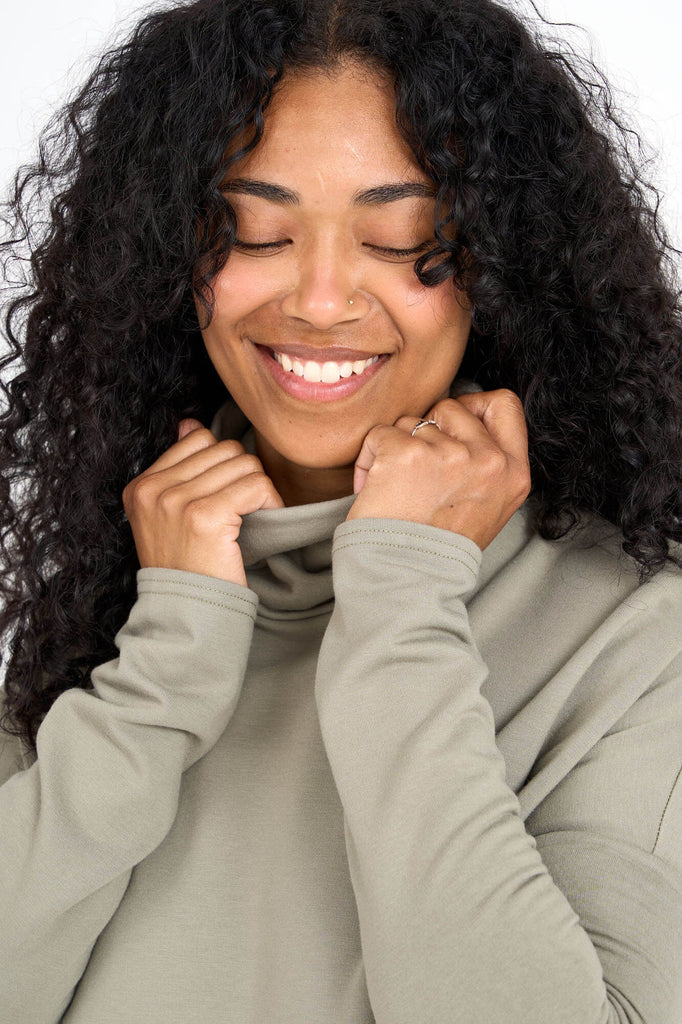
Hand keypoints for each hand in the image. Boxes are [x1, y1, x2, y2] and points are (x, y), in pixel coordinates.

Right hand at [122, 418, 284, 585]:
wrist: (186, 615)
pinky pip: (255, 486)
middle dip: (243, 476)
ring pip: (244, 464)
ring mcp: (175, 502)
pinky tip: (260, 524)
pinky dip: (269, 502)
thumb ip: (179, 471)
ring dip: (258, 490)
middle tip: (243, 510)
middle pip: (224, 449)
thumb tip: (189, 424)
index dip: (223, 465)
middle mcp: (152, 490)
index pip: (197, 439)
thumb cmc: (187, 569)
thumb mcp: (169, 518)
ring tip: (249, 518)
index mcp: (141, 487)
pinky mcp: (204, 516)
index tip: (225, 496)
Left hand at [347, 390, 530, 549]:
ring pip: (411, 421)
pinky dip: (370, 459)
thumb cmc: (437, 548)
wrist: (406, 580)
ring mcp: (450, 454)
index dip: (472, 405)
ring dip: (396, 449)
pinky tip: (376, 490)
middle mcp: (488, 460)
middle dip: (426, 431)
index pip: (504, 404)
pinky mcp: (408, 454)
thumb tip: (457, 420)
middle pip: (450, 407)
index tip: (450, 426)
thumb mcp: (488, 507)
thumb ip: (485, 465)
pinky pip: (380, 434)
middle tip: (417, 473)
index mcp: (513, 473)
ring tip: (397, 491)